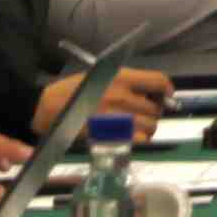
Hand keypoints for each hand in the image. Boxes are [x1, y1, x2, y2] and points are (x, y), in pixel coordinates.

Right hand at [36, 65, 176, 133]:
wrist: (49, 108)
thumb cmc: (75, 91)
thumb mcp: (102, 75)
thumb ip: (129, 81)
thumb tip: (155, 90)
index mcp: (122, 77)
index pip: (160, 81)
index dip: (166, 89)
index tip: (166, 95)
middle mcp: (123, 96)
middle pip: (157, 108)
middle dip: (153, 111)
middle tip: (141, 113)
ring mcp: (118, 117)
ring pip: (152, 126)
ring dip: (147, 127)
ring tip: (133, 125)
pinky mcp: (111, 136)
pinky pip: (140, 140)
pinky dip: (138, 140)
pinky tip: (128, 136)